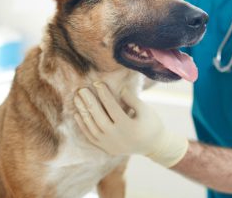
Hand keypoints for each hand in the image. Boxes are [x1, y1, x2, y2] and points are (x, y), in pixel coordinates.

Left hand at [74, 82, 188, 167]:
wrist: (154, 146)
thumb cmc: (151, 124)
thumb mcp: (146, 110)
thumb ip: (132, 99)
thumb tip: (119, 89)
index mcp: (128, 126)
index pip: (112, 108)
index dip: (104, 94)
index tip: (97, 83)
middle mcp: (117, 136)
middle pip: (99, 117)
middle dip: (89, 102)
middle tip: (82, 89)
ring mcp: (110, 144)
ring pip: (92, 127)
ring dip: (83, 112)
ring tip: (77, 99)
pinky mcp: (106, 148)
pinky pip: (91, 137)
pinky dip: (83, 126)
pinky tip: (78, 114)